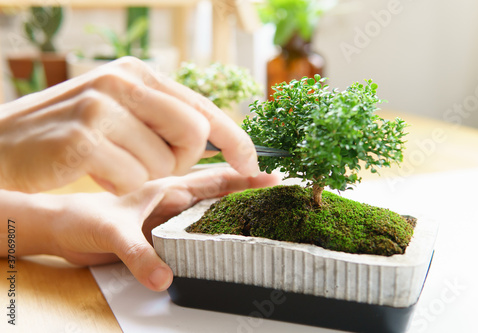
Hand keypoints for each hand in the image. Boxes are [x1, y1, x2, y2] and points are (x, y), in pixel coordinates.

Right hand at [0, 57, 258, 193]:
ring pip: (163, 164)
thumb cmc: (68, 134)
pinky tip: (93, 173)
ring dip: (143, 178)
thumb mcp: (118, 112)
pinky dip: (119, 188)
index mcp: (137, 73)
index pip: (203, 107)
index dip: (235, 139)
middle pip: (194, 134)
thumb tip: (213, 139)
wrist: (1, 146)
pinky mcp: (84, 138)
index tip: (253, 165)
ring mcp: (102, 106)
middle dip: (181, 162)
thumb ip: (161, 118)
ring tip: (109, 165)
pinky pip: (132, 181)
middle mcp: (123, 81)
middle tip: (147, 164)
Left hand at [48, 168, 279, 290]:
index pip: (214, 179)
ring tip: (263, 222)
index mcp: (169, 188)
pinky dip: (213, 237)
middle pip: (220, 195)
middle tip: (279, 201)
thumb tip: (165, 279)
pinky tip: (225, 246)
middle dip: (250, 194)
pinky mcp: (164, 235)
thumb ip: (139, 254)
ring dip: (235, 214)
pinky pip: (196, 234)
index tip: (274, 179)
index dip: (245, 178)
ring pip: (211, 213)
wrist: (64, 229)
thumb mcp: (113, 234)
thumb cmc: (84, 218)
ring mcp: (170, 218)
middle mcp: (175, 201)